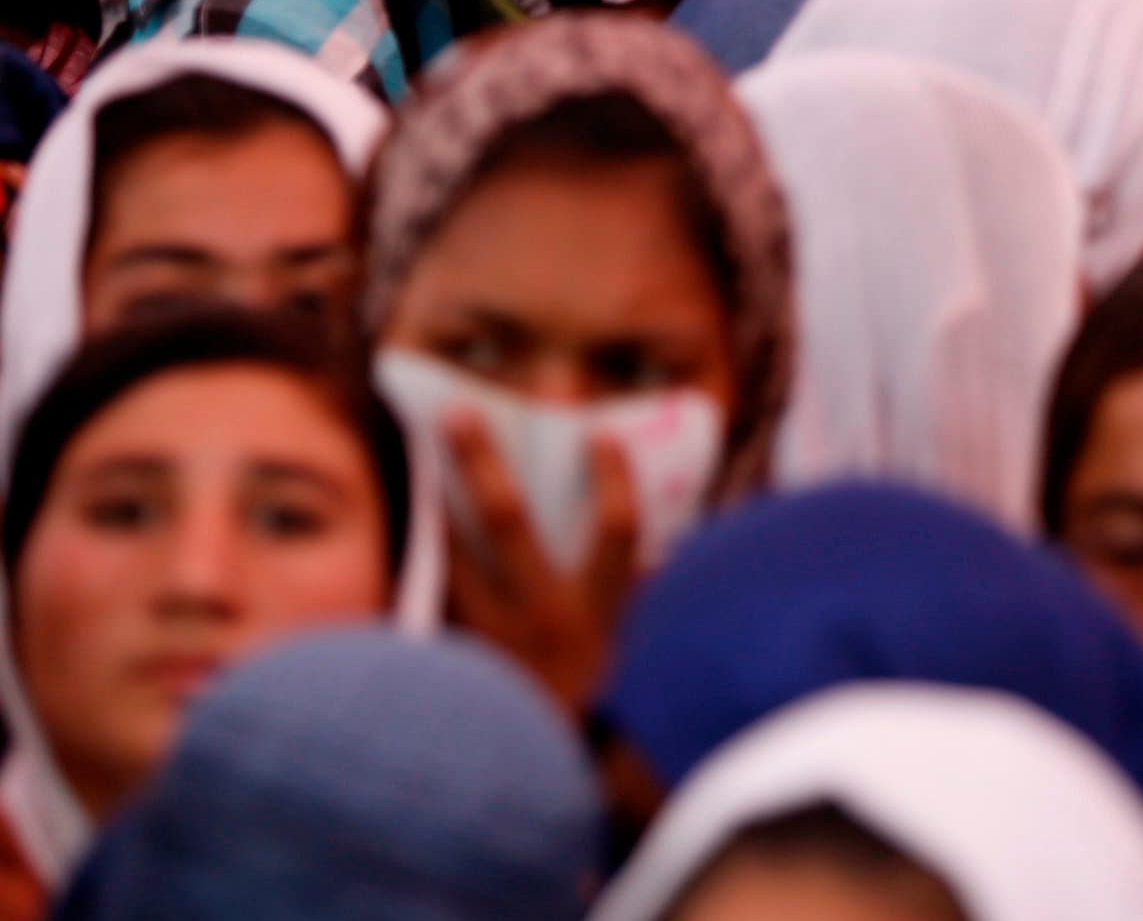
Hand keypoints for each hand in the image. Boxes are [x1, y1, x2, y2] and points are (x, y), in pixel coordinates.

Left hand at [433, 410, 642, 711]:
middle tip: (455, 411)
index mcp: (601, 617)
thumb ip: (641, 604)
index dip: (614, 480)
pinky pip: (442, 602)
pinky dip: (436, 565)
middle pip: (508, 522)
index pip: (619, 533)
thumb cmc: (607, 720)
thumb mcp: (638, 657)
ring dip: (439, 504)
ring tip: (426, 455)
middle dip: (481, 461)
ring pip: (455, 557)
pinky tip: (425, 532)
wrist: (545, 789)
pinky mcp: (457, 663)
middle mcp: (543, 621)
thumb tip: (659, 555)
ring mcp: (491, 642)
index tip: (601, 435)